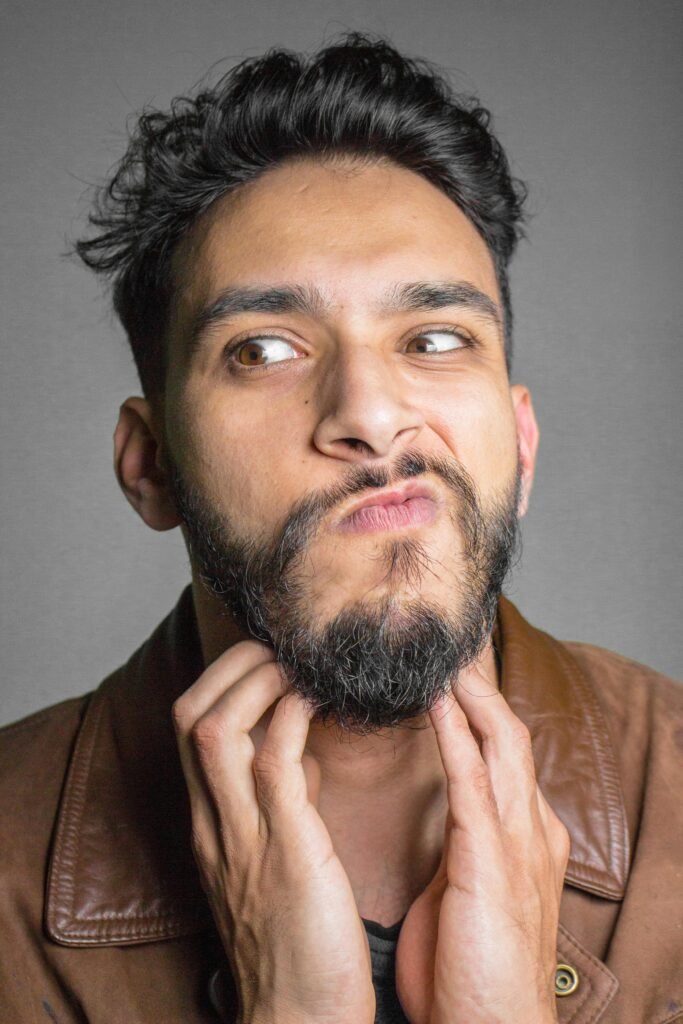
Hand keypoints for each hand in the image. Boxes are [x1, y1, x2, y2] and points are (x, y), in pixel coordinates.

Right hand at [173, 641, 374, 1023]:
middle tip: (278, 648)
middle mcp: (215, 824)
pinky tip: (319, 700)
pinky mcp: (288, 851)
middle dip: (231, 666)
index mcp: (212, 825)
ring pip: (218, 727)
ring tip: (297, 663)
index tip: (267, 661)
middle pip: (190, 715)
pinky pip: (275, 762)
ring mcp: (243, 836)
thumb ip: (280, 800)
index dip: (224, 680)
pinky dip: (292, 717)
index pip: (190, 728)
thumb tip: (298, 746)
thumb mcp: (276, 856)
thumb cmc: (300, 937)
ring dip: (257, 679)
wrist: (300, 1021)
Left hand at [395, 659, 569, 1023]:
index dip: (480, 705)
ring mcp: (517, 838)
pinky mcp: (492, 857)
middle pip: (509, 730)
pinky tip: (434, 697)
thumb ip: (460, 849)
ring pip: (502, 739)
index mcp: (523, 836)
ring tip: (445, 645)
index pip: (503, 751)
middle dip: (481, 680)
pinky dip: (455, 731)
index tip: (450, 667)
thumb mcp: (465, 895)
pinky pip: (472, 776)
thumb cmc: (470, 974)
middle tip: (453, 634)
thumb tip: (442, 819)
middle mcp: (530, 826)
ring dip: (471, 688)